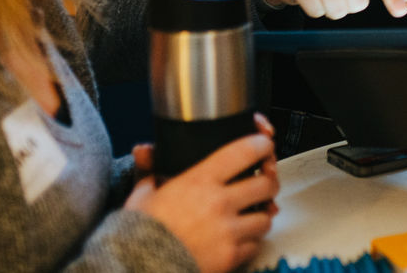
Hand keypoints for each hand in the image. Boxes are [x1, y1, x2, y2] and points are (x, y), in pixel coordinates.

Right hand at [125, 116, 279, 272]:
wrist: (138, 268)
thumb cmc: (139, 233)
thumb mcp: (142, 196)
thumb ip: (150, 170)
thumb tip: (144, 151)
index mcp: (200, 181)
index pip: (245, 151)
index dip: (262, 146)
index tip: (264, 147)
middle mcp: (219, 203)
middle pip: (267, 184)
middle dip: (269, 183)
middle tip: (264, 184)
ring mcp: (228, 231)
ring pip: (266, 218)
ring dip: (261, 216)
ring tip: (250, 215)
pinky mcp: (230, 256)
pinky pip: (254, 245)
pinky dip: (250, 242)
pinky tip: (238, 239)